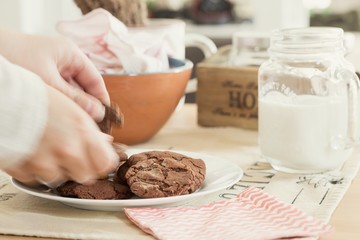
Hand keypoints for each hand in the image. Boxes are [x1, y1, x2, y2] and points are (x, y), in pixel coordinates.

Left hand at [0, 29, 108, 121]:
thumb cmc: (13, 58)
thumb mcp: (48, 82)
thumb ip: (74, 98)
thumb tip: (98, 113)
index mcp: (71, 54)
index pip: (95, 79)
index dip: (102, 99)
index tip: (106, 118)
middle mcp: (64, 60)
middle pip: (84, 87)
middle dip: (87, 106)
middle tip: (91, 127)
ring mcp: (53, 69)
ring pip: (70, 92)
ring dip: (73, 107)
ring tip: (76, 125)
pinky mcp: (42, 77)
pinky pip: (58, 93)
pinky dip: (61, 105)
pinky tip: (62, 118)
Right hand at [4, 85, 118, 186]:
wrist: (5, 99)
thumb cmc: (38, 100)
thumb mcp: (73, 110)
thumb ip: (91, 131)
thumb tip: (105, 142)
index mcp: (84, 134)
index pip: (105, 164)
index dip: (101, 163)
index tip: (97, 160)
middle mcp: (68, 150)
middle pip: (86, 177)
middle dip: (80, 169)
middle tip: (71, 157)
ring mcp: (45, 162)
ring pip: (59, 179)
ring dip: (55, 170)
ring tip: (46, 152)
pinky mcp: (24, 170)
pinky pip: (35, 180)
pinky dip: (34, 171)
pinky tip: (31, 154)